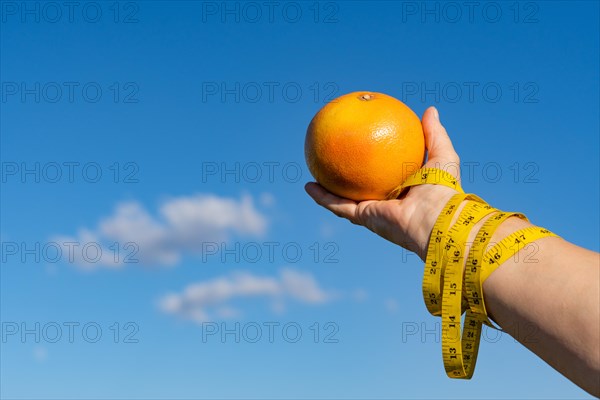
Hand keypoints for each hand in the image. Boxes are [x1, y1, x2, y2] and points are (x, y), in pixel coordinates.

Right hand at [305, 107, 460, 260]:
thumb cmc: (443, 189)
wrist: (436, 218)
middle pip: (361, 188)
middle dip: (347, 178)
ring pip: (343, 200)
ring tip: (313, 175)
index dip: (374, 163)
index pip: (385, 176)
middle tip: (335, 161)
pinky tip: (309, 186)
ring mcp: (373, 212)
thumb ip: (434, 134)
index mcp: (404, 190)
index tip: (363, 149)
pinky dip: (322, 198)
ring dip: (326, 191)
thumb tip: (429, 109)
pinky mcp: (364, 218)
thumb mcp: (442, 155)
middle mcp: (386, 203)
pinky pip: (338, 206)